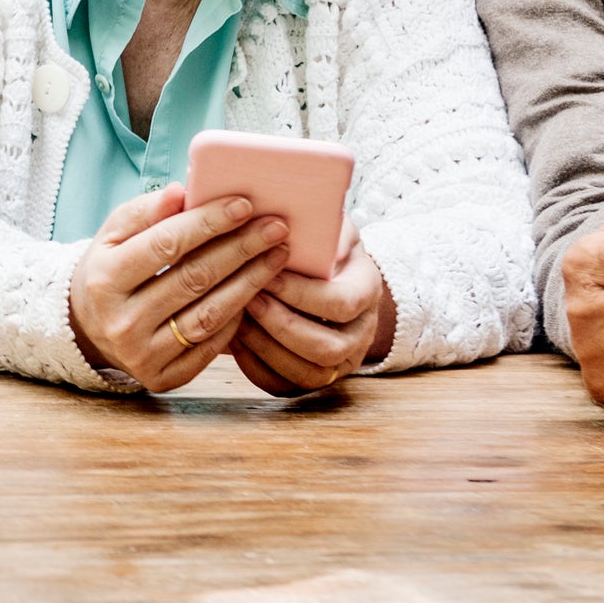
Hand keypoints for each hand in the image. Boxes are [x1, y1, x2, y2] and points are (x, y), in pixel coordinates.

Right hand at [68, 182, 289, 391]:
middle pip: (194, 279)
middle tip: (277, 227)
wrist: (88, 327)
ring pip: (209, 315)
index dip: (209, 223)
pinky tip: (259, 290)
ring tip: (278, 254)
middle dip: (242, 248)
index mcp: (104, 279)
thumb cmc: (111, 268)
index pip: (166, 245)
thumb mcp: (114, 234)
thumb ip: (146, 210)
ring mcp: (141, 356)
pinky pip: (211, 345)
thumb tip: (180, 191)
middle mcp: (121, 322)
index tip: (245, 204)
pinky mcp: (163, 378)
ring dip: (251, 282)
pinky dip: (238, 317)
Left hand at [231, 219, 390, 395]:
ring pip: (305, 372)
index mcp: (367, 292)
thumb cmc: (325, 249)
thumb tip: (299, 216)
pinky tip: (236, 340)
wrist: (336, 281)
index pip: (340, 303)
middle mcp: (360, 334)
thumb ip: (324, 224)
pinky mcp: (312, 379)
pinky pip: (284, 386)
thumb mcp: (333, 227)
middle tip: (249, 298)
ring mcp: (339, 363)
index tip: (269, 274)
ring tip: (239, 319)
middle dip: (281, 324)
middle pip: (325, 347)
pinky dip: (257, 366)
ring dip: (266, 347)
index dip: (301, 293)